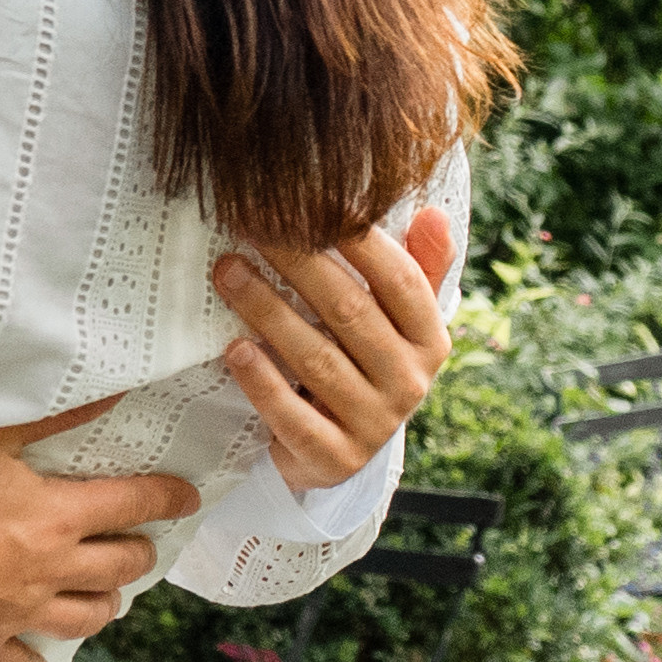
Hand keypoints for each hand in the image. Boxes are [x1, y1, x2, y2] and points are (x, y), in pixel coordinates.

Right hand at [0, 405, 199, 661]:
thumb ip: (51, 417)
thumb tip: (113, 393)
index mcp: (55, 517)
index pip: (131, 505)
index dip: (166, 499)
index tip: (188, 498)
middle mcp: (48, 570)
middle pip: (118, 568)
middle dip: (137, 554)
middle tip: (138, 545)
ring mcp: (18, 614)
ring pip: (84, 620)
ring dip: (102, 605)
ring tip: (104, 596)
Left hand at [215, 207, 454, 494]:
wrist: (335, 451)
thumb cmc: (360, 364)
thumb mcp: (393, 321)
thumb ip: (414, 267)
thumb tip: (434, 214)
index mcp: (430, 342)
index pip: (400, 281)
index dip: (358, 240)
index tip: (311, 201)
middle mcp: (410, 384)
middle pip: (350, 312)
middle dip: (297, 262)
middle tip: (251, 225)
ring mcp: (373, 426)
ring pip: (316, 359)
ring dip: (267, 310)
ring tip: (227, 272)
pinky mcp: (333, 460)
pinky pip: (293, 417)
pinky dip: (262, 382)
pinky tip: (234, 348)